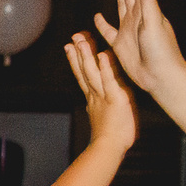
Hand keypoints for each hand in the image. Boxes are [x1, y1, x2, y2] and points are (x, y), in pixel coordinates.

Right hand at [64, 31, 136, 149]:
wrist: (109, 148)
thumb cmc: (110, 137)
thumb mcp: (103, 117)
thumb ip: (99, 106)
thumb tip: (94, 103)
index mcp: (93, 97)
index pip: (82, 75)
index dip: (76, 60)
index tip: (70, 46)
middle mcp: (95, 94)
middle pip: (84, 70)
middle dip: (78, 53)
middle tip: (73, 37)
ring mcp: (104, 95)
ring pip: (92, 72)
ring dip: (86, 55)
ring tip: (81, 40)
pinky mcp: (115, 97)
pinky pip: (110, 80)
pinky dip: (106, 67)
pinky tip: (103, 54)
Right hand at [91, 0, 185, 95]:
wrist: (159, 75)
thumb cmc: (161, 51)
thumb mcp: (154, 26)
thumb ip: (150, 5)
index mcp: (146, 11)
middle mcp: (138, 17)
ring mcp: (129, 30)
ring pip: (121, 5)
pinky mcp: (120, 44)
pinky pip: (108, 31)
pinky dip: (102, 23)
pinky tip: (97, 17)